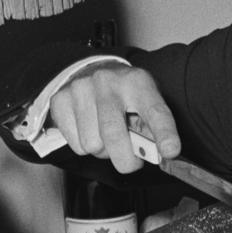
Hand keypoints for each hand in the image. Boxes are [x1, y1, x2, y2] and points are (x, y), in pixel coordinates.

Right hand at [48, 64, 180, 172]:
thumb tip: (161, 155)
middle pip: (113, 135)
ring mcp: (81, 89)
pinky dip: (85, 147)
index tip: (171, 151)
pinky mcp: (60, 100)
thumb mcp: (145, 102)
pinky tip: (90, 130)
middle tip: (132, 162)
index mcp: (138, 82)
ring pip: (92, 145)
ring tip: (106, 136)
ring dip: (103, 151)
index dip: (164, 133)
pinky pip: (75, 145)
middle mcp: (108, 82)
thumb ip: (153, 128)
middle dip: (126, 160)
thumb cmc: (125, 94)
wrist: (91, 70)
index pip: (154, 111)